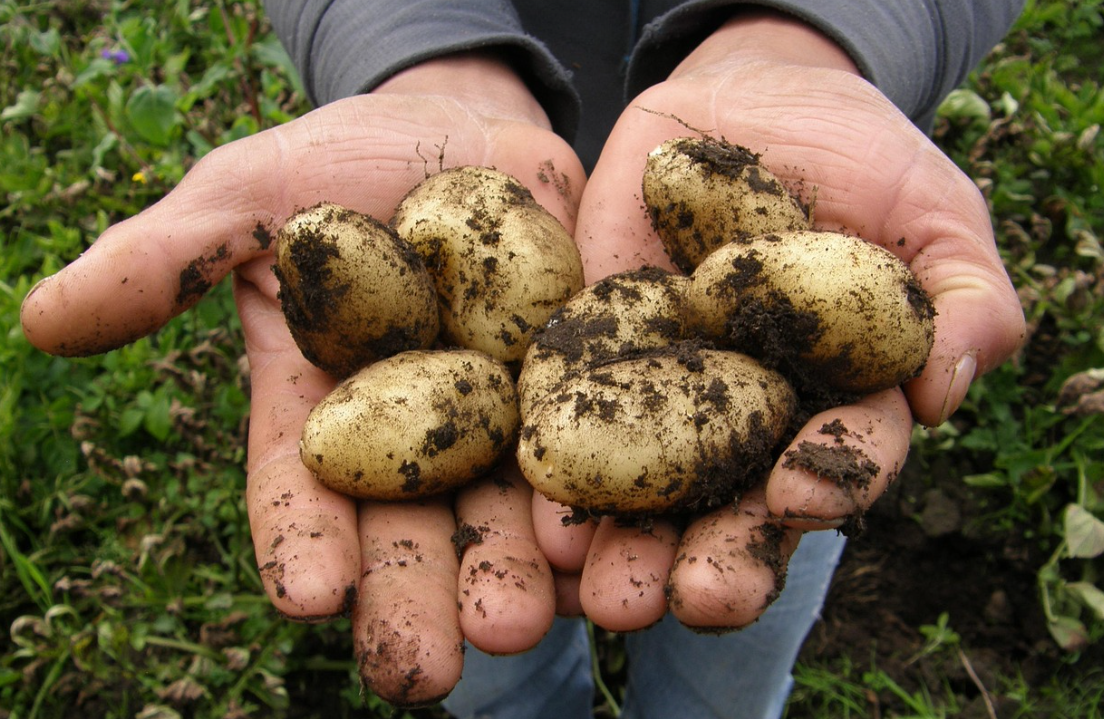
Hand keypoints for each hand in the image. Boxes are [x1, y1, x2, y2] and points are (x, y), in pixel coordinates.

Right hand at [20, 53, 581, 704]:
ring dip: (518, 575)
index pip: (302, 490)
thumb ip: (167, 259)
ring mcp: (503, 418)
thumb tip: (44, 320)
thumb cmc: (341, 164)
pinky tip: (608, 555)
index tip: (307, 597)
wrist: (464, 133)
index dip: (301, 542)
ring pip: (510, 513)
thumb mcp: (249, 195)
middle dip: (417, 598)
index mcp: (326, 410)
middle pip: (412, 529)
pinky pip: (598, 450)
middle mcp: (415, 436)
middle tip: (426, 670)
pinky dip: (604, 504)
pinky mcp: (581, 387)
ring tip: (526, 628)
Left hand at [534, 12, 1025, 630]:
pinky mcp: (593, 350)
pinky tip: (535, 513)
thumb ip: (963, 298)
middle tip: (690, 600)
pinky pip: (568, 410)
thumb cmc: (864, 158)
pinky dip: (555, 460)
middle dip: (718, 557)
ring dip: (627, 544)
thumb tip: (946, 390)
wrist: (754, 97)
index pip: (839, 462)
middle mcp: (747, 420)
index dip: (826, 482)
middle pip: (736, 505)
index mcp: (836, 405)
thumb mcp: (933, 211)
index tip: (797, 495)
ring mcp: (665, 391)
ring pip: (648, 487)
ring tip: (603, 594)